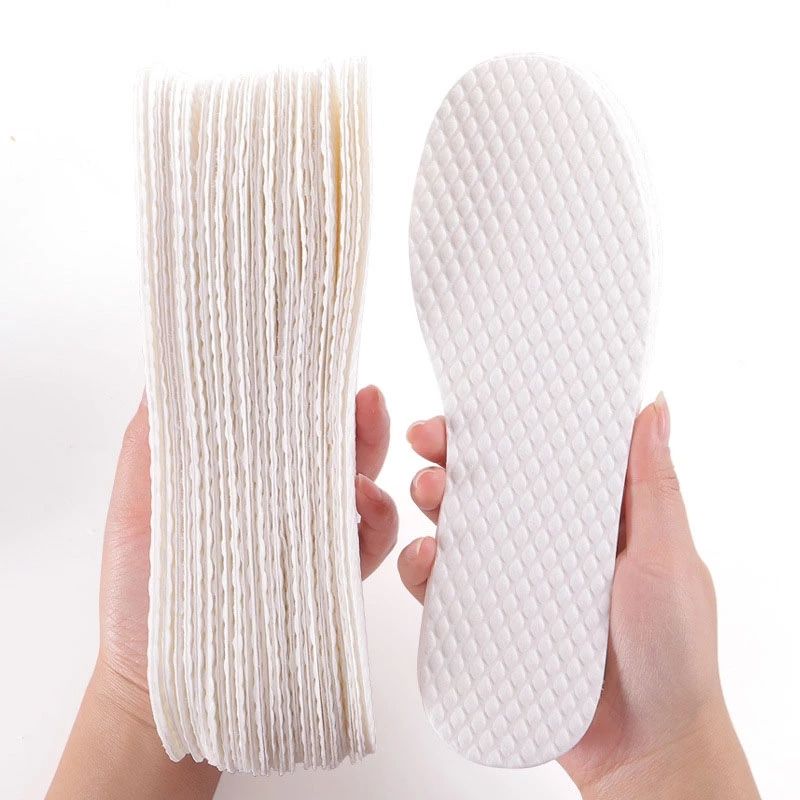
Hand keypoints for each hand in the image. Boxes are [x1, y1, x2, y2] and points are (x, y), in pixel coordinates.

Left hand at [48, 385, 396, 799]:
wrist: (156, 678)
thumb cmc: (140, 590)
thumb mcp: (136, 504)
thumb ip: (150, 442)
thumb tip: (163, 374)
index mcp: (243, 476)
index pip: (286, 422)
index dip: (307, 392)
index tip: (319, 365)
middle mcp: (284, 502)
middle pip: (333, 448)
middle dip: (356, 417)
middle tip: (365, 398)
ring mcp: (310, 540)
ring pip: (360, 486)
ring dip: (374, 458)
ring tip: (367, 441)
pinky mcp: (330, 580)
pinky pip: (371, 542)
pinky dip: (380, 520)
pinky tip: (368, 504)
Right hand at [398, 396, 759, 798]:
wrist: (644, 749)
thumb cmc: (673, 652)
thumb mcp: (668, 557)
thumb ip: (654, 486)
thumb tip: (654, 406)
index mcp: (591, 516)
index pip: (541, 456)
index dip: (506, 427)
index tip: (471, 407)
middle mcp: (548, 542)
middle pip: (489, 485)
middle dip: (453, 457)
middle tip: (429, 443)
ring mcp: (516, 581)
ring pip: (460, 528)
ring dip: (432, 501)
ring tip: (426, 493)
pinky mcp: (490, 620)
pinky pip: (445, 587)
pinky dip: (423, 567)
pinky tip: (422, 557)